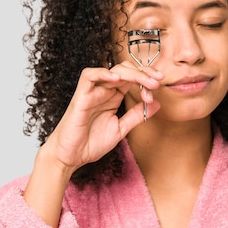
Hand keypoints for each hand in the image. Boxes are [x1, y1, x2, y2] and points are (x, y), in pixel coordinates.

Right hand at [42, 62, 163, 172]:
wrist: (70, 157)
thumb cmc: (90, 143)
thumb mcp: (120, 129)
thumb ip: (136, 116)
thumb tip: (156, 104)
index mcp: (113, 96)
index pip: (132, 78)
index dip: (147, 79)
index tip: (157, 89)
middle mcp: (104, 91)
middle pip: (125, 70)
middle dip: (144, 73)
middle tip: (158, 81)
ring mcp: (92, 92)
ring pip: (112, 71)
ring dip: (131, 73)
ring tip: (146, 81)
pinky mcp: (80, 96)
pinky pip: (89, 76)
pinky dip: (102, 74)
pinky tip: (117, 79)